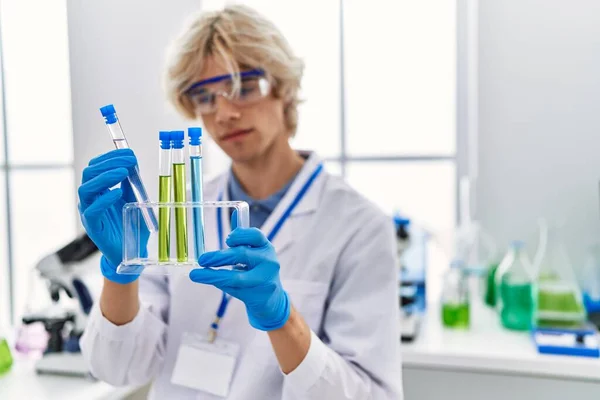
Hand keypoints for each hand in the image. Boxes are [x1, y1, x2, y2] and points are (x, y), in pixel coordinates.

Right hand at [77, 148, 147, 283]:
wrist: (132, 251)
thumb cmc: (131, 225)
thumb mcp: (135, 199)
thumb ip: (132, 184)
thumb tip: (133, 162)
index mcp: (99, 190)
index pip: (97, 166)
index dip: (111, 157)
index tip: (129, 153)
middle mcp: (91, 199)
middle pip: (89, 173)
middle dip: (109, 163)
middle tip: (129, 161)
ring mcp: (89, 212)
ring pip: (86, 188)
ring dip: (105, 177)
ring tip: (123, 173)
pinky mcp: (92, 226)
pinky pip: (92, 210)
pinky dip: (104, 199)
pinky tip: (118, 192)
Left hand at [189, 228, 290, 330]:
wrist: (271, 299)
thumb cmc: (257, 271)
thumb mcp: (254, 252)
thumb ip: (243, 236)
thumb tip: (235, 213)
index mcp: (265, 246)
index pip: (256, 235)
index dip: (240, 235)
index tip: (227, 239)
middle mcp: (268, 261)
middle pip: (243, 255)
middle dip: (220, 256)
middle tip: (202, 259)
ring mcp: (264, 280)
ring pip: (237, 277)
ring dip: (214, 275)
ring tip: (197, 274)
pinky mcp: (258, 296)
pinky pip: (235, 289)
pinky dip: (220, 284)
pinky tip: (208, 280)